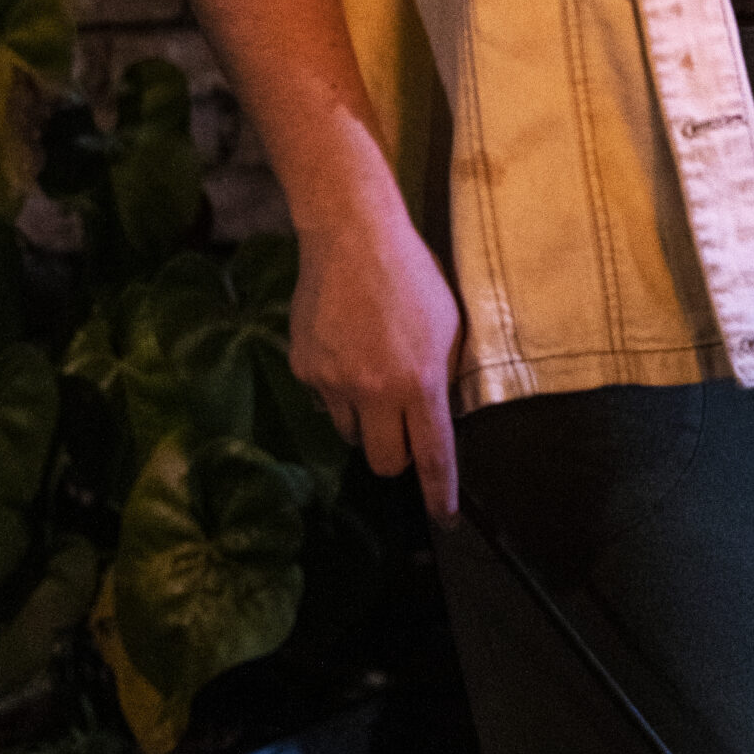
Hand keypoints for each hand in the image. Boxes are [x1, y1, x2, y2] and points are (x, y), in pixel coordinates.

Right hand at [289, 197, 463, 523]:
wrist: (351, 235)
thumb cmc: (412, 274)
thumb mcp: (448, 323)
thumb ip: (443, 374)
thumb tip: (438, 414)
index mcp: (421, 381)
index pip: (432, 454)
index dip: (437, 491)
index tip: (444, 518)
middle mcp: (376, 391)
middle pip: (383, 461)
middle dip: (394, 458)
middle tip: (398, 432)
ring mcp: (334, 382)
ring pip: (349, 431)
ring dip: (363, 418)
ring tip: (369, 370)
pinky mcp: (304, 368)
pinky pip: (322, 398)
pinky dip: (334, 386)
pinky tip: (343, 346)